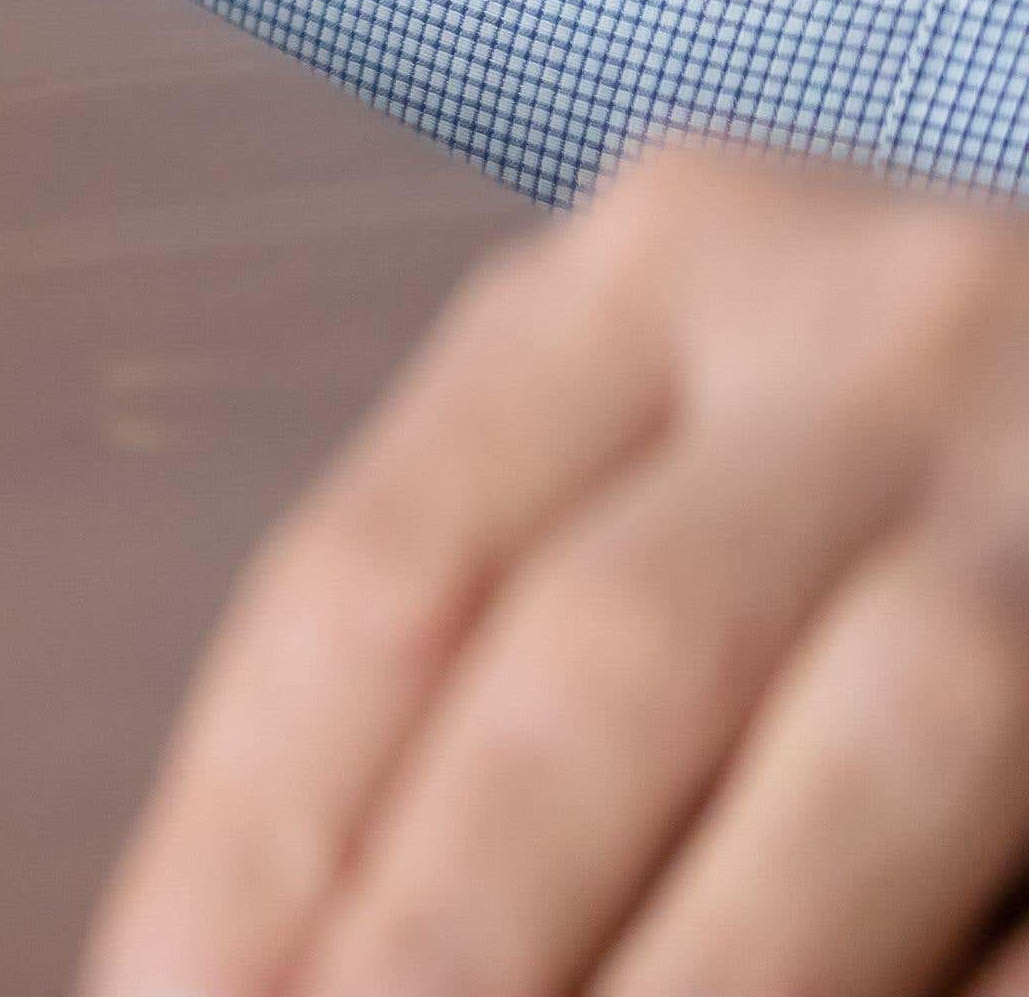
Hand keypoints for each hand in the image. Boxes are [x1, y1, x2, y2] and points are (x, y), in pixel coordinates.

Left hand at [85, 139, 1028, 995]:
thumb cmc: (887, 483)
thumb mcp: (680, 468)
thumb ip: (497, 657)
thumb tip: (272, 951)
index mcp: (657, 269)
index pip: (386, 573)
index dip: (256, 830)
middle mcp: (875, 332)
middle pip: (605, 660)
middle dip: (451, 932)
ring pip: (868, 755)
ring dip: (698, 980)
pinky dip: (936, 990)